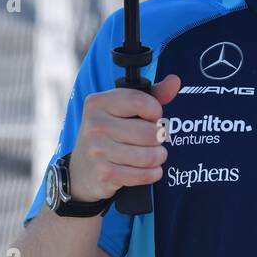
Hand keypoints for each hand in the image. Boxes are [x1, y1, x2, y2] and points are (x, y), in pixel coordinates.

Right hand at [67, 74, 180, 201]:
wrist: (81, 169)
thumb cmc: (109, 133)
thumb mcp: (123, 109)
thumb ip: (152, 95)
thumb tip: (174, 81)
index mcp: (99, 102)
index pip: (142, 102)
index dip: (156, 112)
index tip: (153, 118)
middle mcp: (95, 125)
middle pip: (150, 132)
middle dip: (159, 138)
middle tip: (153, 139)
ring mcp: (98, 150)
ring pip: (149, 155)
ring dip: (159, 157)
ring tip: (154, 154)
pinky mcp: (104, 173)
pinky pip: (143, 175)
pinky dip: (153, 173)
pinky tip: (150, 169)